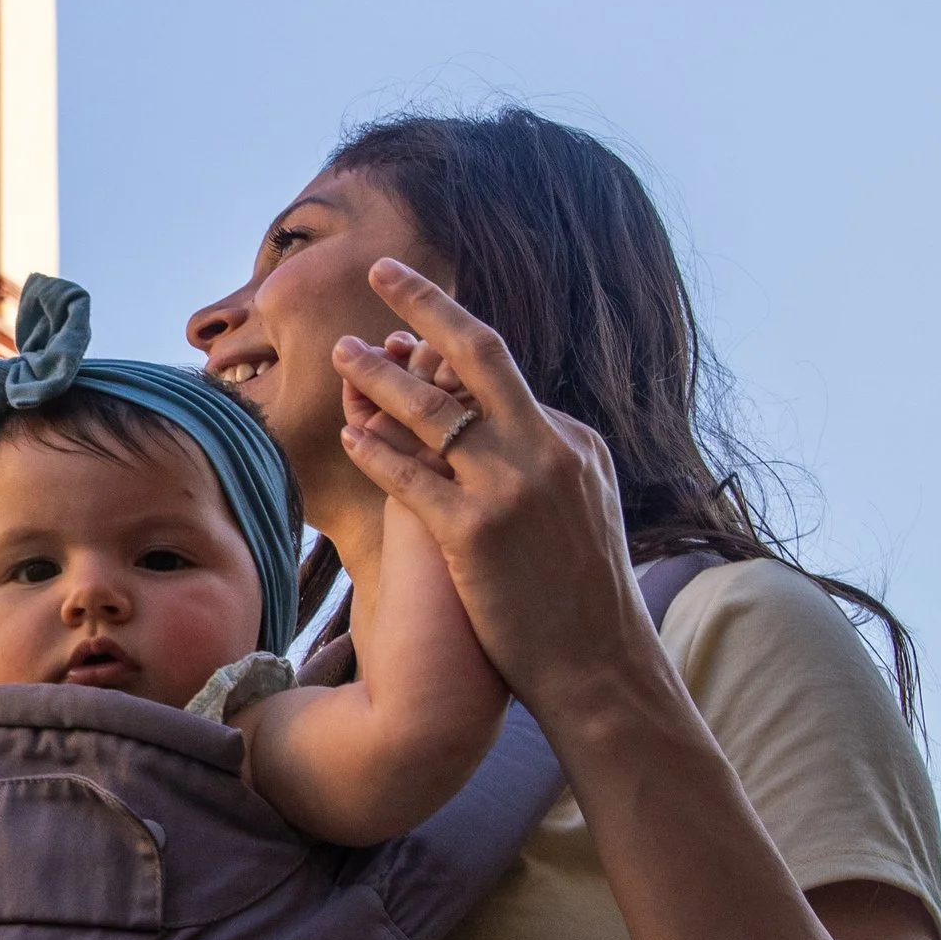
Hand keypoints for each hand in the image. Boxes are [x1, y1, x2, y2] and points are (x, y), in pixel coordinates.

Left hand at [332, 259, 658, 712]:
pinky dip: (377, 448)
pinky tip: (349, 432)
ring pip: (434, 410)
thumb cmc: (584, 600)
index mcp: (575, 441)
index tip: (411, 330)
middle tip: (382, 270)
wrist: (602, 668)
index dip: (449, 347)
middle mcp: (547, 450)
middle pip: (481, 353)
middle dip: (428, 303)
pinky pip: (411, 476)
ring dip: (379, 376)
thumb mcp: (584, 511)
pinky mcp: (477, 533)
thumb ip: (547, 466)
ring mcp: (513, 489)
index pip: (504, 377)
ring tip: (339, 352)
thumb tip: (505, 434)